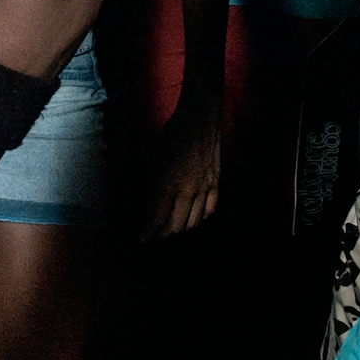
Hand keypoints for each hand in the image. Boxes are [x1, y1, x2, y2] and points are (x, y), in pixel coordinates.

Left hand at [147, 90, 222, 236]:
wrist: (200, 120)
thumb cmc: (173, 136)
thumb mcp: (153, 159)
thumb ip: (151, 186)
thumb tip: (150, 207)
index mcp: (169, 182)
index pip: (158, 218)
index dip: (149, 232)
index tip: (143, 239)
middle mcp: (188, 188)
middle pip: (176, 225)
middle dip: (163, 235)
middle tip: (155, 237)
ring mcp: (205, 187)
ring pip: (194, 221)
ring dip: (181, 229)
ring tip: (171, 230)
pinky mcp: (216, 183)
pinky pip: (210, 210)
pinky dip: (200, 219)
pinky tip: (193, 220)